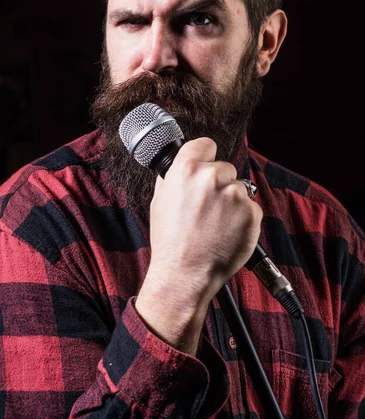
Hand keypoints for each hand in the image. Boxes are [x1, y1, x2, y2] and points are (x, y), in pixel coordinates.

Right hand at [147, 137, 261, 304]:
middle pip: (224, 168)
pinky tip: (226, 232)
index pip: (206, 144)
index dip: (205, 156)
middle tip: (207, 208)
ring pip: (239, 188)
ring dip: (231, 202)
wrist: (185, 274)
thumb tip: (178, 166)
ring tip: (215, 224)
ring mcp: (234, 195)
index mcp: (187, 169)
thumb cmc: (170, 242)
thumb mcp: (159, 201)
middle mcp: (212, 177)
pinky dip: (242, 218)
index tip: (206, 166)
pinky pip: (250, 207)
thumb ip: (172, 178)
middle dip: (218, 184)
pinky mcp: (252, 213)